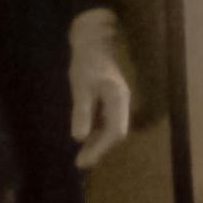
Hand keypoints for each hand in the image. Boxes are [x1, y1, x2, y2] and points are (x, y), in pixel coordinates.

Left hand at [68, 8, 130, 169]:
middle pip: (116, 133)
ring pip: (112, 128)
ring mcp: (118, 101)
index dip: (100, 149)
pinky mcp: (111, 99)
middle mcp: (122, 102)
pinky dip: (97, 132)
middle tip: (80, 162)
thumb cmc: (86, 61)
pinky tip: (85, 137)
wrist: (93, 40)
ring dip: (98, 142)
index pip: (115, 132)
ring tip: (82, 155)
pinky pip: (107, 121)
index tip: (83, 160)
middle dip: (99, 149)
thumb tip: (79, 138)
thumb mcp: (81, 85)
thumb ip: (82, 111)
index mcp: (118, 99)